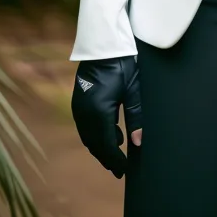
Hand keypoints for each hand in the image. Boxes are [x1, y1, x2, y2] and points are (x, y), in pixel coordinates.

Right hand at [71, 55, 142, 177]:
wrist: (104, 45)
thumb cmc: (122, 64)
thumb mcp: (133, 90)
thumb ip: (136, 117)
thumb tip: (138, 143)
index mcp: (99, 112)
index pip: (106, 145)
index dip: (115, 160)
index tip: (124, 171)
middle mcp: (85, 113)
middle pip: (95, 144)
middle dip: (107, 157)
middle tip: (119, 170)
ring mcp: (79, 107)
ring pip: (88, 136)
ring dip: (100, 147)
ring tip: (115, 154)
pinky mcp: (78, 101)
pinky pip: (85, 126)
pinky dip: (95, 134)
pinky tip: (110, 133)